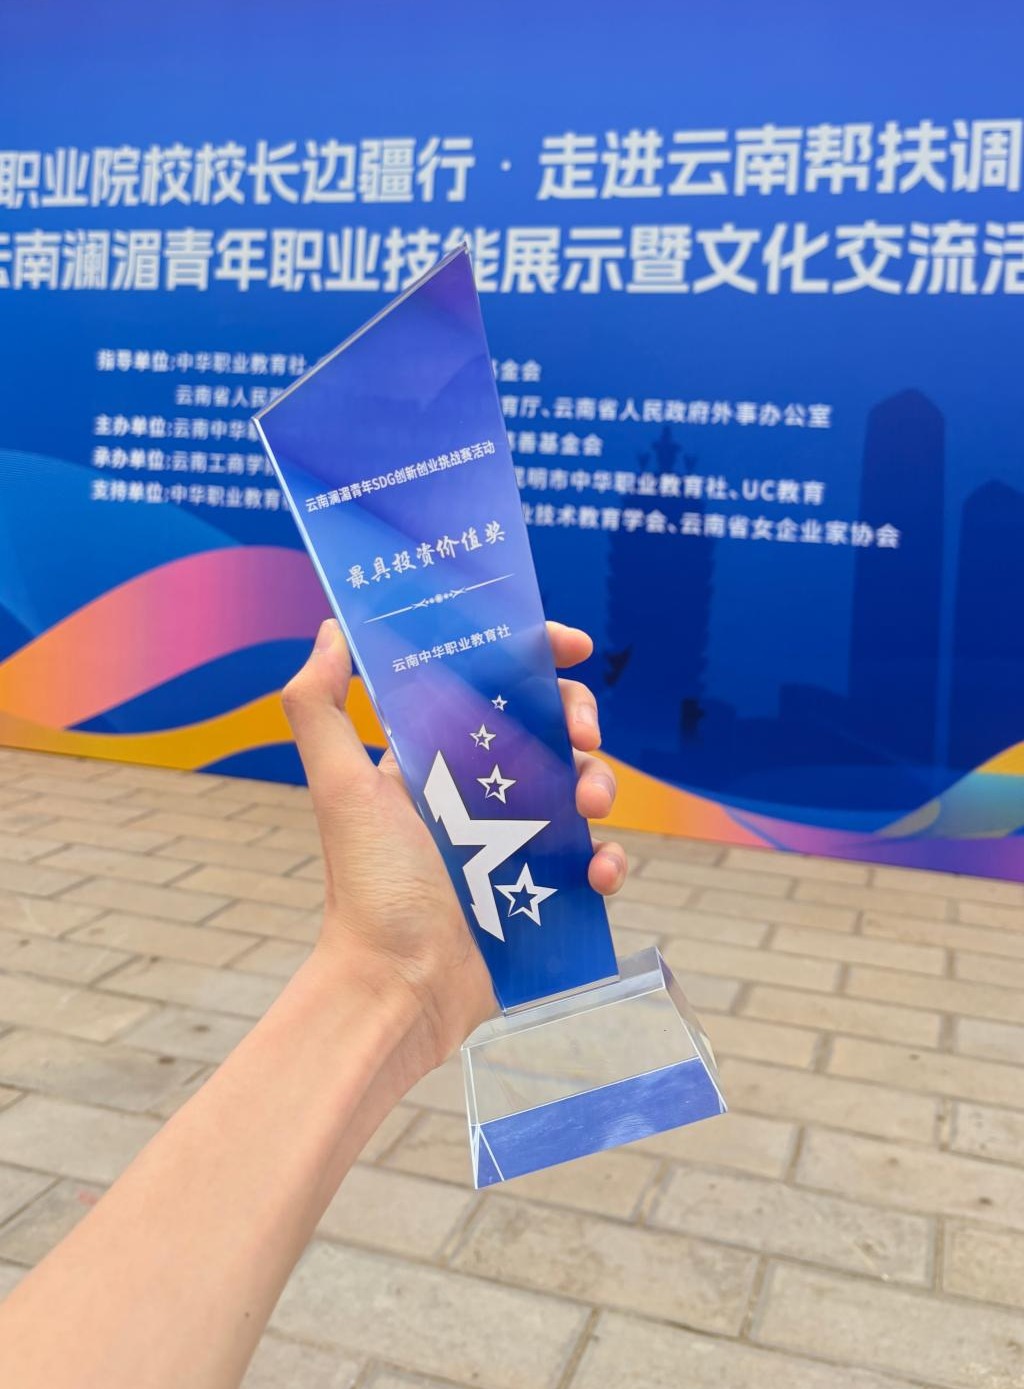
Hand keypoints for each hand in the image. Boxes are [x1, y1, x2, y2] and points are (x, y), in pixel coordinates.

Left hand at [282, 618, 627, 1070]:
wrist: (398, 985)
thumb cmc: (368, 885)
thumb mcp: (340, 789)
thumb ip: (319, 706)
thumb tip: (332, 629)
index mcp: (441, 757)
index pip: (496, 687)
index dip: (538, 656)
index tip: (572, 645)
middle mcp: (484, 791)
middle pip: (551, 729)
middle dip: (577, 717)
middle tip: (582, 731)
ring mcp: (521, 840)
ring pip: (584, 786)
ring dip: (600, 782)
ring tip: (587, 805)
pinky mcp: (549, 890)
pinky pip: (597, 860)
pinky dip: (609, 859)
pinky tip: (597, 872)